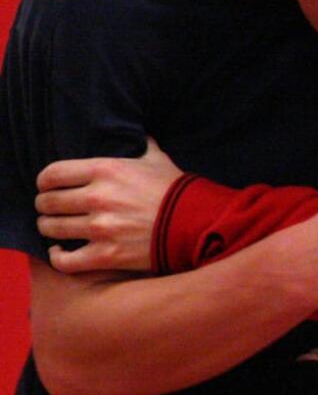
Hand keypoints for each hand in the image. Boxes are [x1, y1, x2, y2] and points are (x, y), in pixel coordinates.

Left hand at [36, 138, 182, 273]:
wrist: (197, 223)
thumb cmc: (176, 190)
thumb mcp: (158, 159)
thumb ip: (141, 146)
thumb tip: (137, 134)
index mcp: (106, 170)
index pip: (52, 174)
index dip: (44, 181)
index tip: (48, 186)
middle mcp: (98, 197)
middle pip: (48, 202)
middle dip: (45, 206)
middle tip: (51, 209)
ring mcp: (100, 228)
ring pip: (51, 229)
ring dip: (49, 228)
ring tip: (55, 228)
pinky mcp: (106, 255)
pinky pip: (64, 260)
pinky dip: (58, 257)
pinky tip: (60, 252)